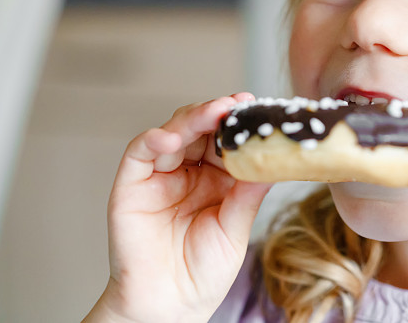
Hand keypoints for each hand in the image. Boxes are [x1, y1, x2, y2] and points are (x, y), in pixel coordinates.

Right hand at [84, 94, 271, 322]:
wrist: (168, 305)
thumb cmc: (203, 271)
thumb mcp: (235, 227)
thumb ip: (249, 192)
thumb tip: (275, 159)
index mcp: (216, 179)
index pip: (226, 140)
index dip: (239, 123)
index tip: (256, 106)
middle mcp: (187, 172)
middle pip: (201, 129)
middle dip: (218, 113)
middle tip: (235, 104)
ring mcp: (159, 175)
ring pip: (174, 132)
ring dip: (192, 118)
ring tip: (213, 113)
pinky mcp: (132, 184)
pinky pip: (140, 152)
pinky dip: (154, 139)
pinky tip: (171, 136)